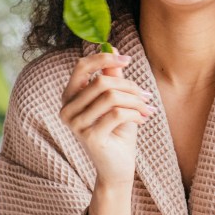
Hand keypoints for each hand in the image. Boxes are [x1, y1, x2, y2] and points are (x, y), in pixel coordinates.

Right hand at [59, 52, 155, 188]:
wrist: (118, 167)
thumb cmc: (117, 132)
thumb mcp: (117, 100)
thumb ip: (112, 76)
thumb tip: (112, 47)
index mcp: (70, 97)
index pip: (81, 67)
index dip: (104, 58)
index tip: (128, 59)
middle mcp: (67, 109)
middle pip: (101, 81)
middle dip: (130, 86)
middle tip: (146, 96)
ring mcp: (75, 124)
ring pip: (111, 96)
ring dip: (135, 100)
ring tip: (147, 108)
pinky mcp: (89, 137)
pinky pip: (117, 114)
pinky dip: (136, 113)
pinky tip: (143, 119)